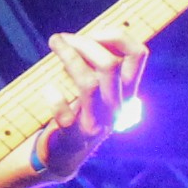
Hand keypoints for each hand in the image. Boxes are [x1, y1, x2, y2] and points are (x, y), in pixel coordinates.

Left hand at [31, 34, 147, 182]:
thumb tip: (83, 35)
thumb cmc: (78, 109)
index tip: (92, 33)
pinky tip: (48, 88)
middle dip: (85, 44)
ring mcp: (97, 122)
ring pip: (90, 84)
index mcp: (127, 91)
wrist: (66, 154)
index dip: (115, 36)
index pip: (138, 55)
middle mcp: (117, 106)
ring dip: (69, 58)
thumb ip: (96, 63)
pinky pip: (65, 115)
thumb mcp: (96, 85)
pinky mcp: (74, 136)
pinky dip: (54, 98)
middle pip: (111, 65)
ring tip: (54, 44)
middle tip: (63, 38)